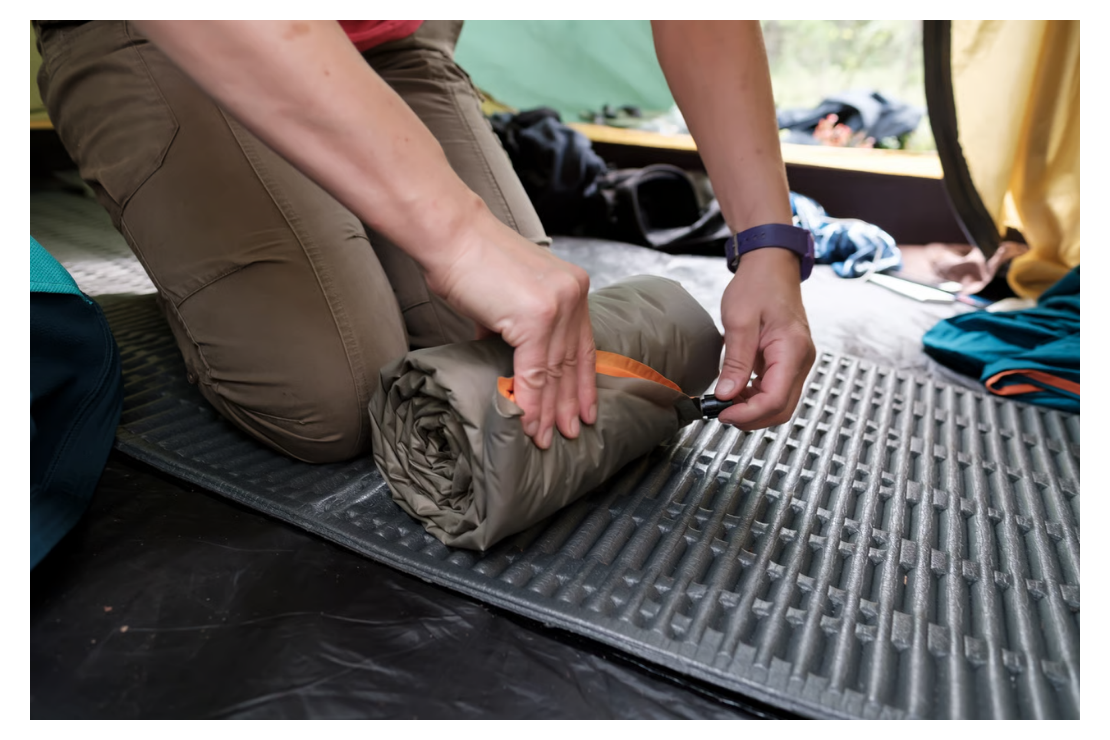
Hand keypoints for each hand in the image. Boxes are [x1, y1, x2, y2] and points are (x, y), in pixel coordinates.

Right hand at [424, 210, 596, 449]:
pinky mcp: (536, 317)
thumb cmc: (470, 261)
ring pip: (554, 372)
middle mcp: (572, 295)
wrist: (450, 235)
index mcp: (572, 287)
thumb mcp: (508, 296)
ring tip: (542, 436)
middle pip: (572, 362)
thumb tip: (512, 361)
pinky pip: (533, 371)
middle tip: (568, 432)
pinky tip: (525, 421)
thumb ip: (518, 328)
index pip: (583, 346)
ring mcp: (557, 306)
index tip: (585, 409)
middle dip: (569, 403)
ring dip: (547, 410)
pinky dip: (527, 401)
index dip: (584, 382)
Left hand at [715, 248, 815, 429]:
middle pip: (781, 409)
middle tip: (720, 412)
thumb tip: (726, 395)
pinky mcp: (789, 362)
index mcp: (792, 350)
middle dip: (750, 417)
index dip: (749, 413)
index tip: (722, 412)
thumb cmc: (758, 285)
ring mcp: (798, 362)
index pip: (776, 399)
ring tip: (724, 401)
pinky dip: (756, 397)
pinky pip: (776, 390)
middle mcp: (802, 360)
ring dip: (753, 409)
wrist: (772, 265)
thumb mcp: (739, 321)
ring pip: (780, 403)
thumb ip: (735, 361)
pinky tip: (736, 391)